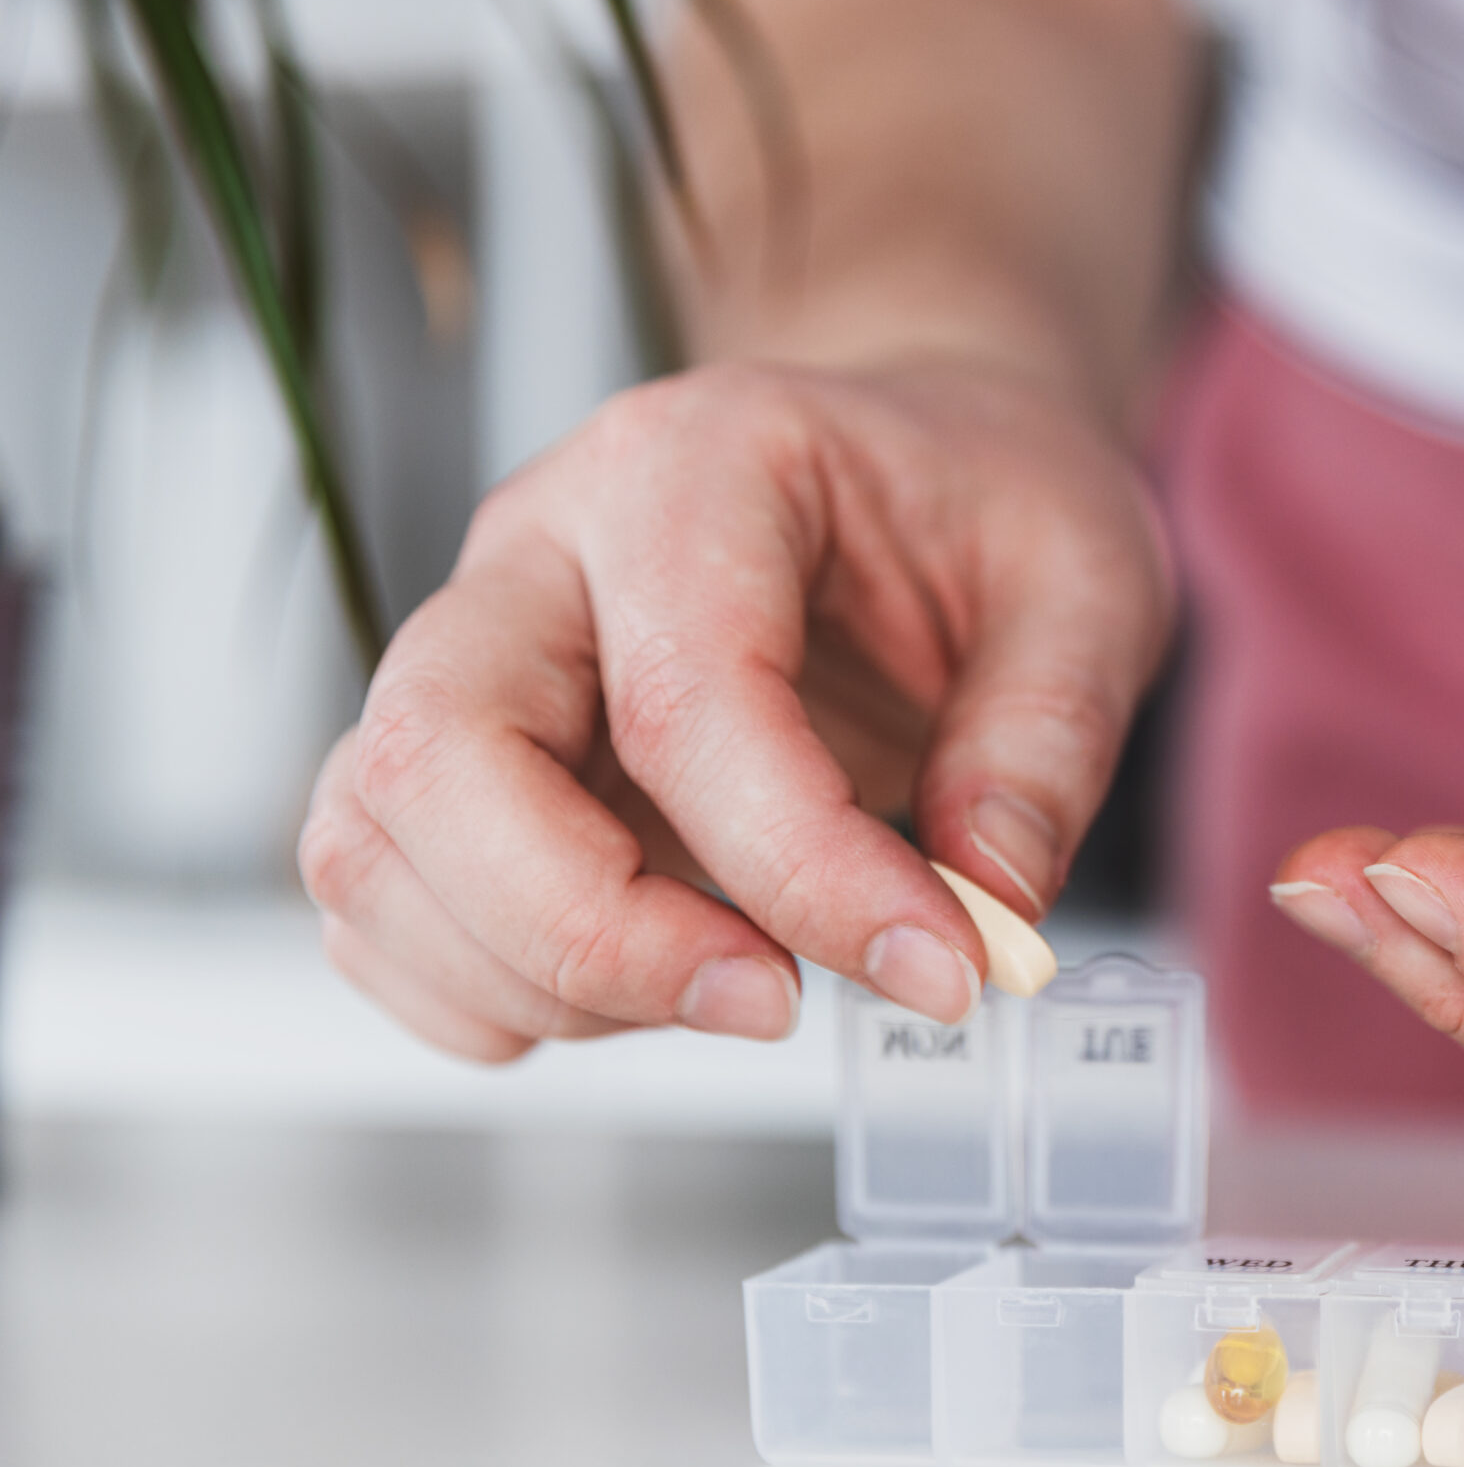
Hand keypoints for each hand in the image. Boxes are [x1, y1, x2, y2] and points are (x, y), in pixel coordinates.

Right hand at [301, 359, 1170, 1059]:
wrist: (920, 467)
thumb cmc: (982, 505)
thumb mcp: (1088, 588)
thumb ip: (1044, 749)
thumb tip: (987, 916)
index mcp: (698, 465)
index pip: (687, 700)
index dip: (804, 872)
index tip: (936, 968)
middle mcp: (544, 544)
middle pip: (435, 752)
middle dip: (592, 930)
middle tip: (776, 1001)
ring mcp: (478, 647)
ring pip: (374, 838)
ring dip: (535, 975)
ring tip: (734, 987)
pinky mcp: (458, 754)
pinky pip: (374, 896)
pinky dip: (482, 989)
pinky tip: (643, 991)